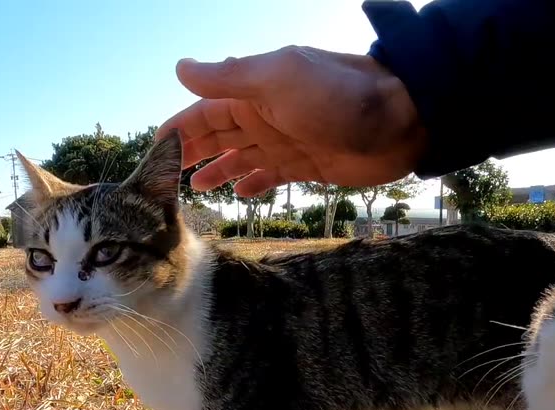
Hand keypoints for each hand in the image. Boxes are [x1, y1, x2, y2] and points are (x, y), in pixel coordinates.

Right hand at [158, 46, 426, 196]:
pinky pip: (270, 176)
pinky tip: (238, 196)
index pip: (203, 111)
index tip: (153, 152)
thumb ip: (229, 77)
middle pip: (218, 136)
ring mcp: (285, 141)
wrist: (401, 119)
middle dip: (191, 154)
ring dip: (217, 170)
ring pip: (240, 157)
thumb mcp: (278, 79)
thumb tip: (179, 68)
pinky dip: (252, 184)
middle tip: (162, 181)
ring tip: (193, 189)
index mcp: (254, 91)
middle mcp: (266, 115)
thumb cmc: (340, 94)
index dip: (178, 129)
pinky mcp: (306, 166)